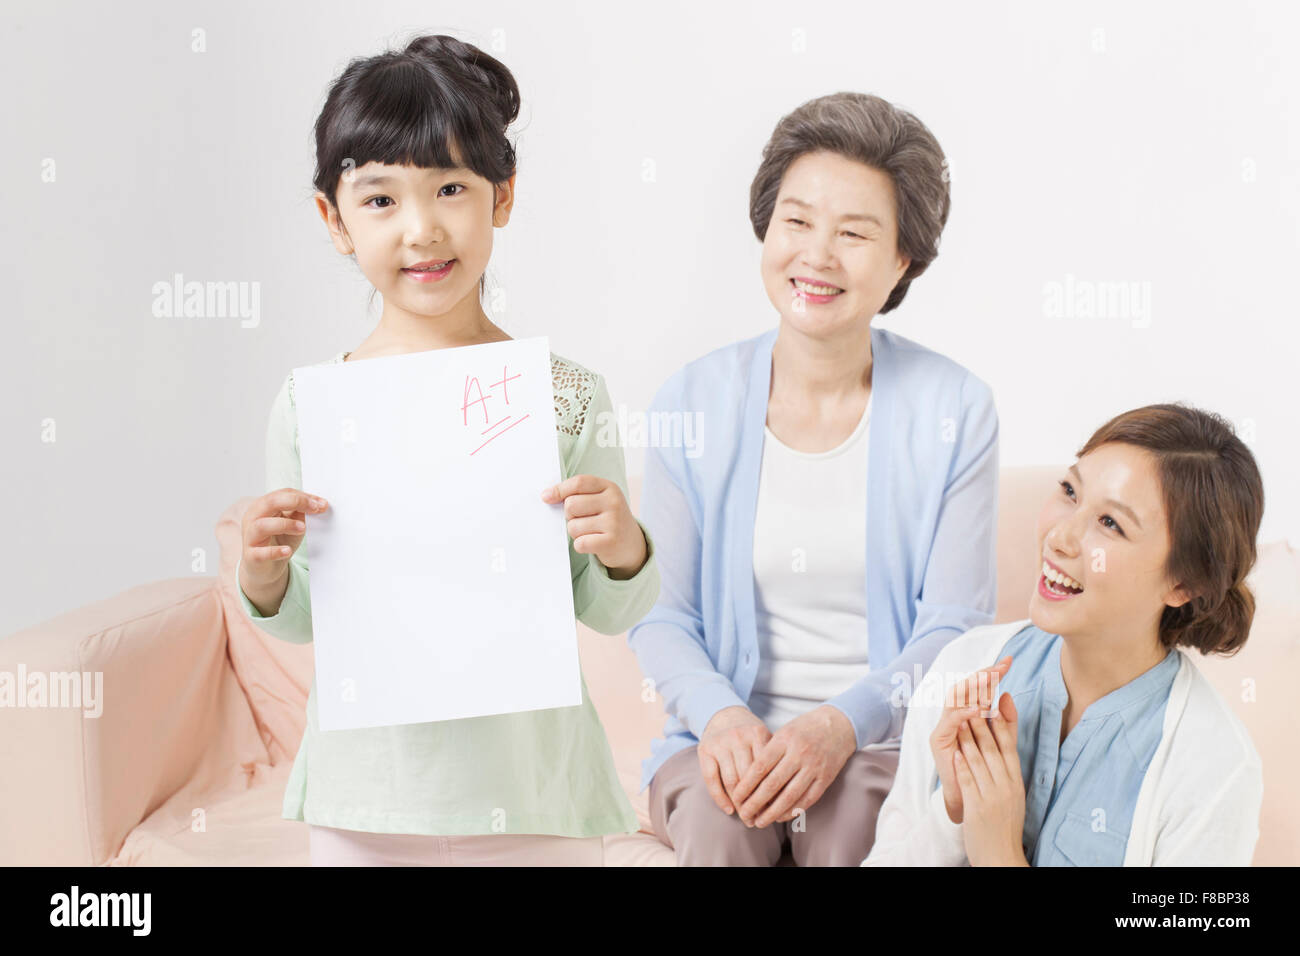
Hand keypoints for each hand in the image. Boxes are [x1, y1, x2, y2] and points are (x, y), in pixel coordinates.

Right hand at [239, 488, 328, 612]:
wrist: (264, 567)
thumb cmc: (278, 541)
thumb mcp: (292, 523)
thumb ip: (301, 512)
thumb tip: (319, 504)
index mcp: (263, 506)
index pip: (282, 494)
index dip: (303, 497)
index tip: (321, 504)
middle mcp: (253, 518)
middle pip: (270, 502)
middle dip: (294, 502)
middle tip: (314, 509)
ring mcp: (251, 537)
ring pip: (263, 525)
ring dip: (285, 525)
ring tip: (302, 528)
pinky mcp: (252, 556)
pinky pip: (261, 552)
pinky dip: (275, 551)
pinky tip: (288, 551)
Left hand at [541, 474, 646, 577]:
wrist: (631, 544)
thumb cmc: (607, 519)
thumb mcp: (598, 500)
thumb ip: (576, 494)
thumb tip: (546, 496)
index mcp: (609, 488)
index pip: (578, 483)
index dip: (559, 490)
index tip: (547, 497)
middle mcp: (614, 502)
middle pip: (571, 505)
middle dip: (569, 515)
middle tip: (582, 520)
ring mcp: (614, 522)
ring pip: (573, 526)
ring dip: (576, 532)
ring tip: (590, 532)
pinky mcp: (610, 542)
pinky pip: (580, 543)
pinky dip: (581, 545)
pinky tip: (593, 543)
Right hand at [697, 707, 771, 815]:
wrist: (723, 714)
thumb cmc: (749, 734)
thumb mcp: (764, 739)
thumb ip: (773, 760)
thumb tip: (785, 798)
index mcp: (758, 733)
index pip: (767, 769)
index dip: (772, 792)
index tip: (777, 811)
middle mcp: (739, 736)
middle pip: (750, 777)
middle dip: (756, 802)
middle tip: (762, 819)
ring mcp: (720, 743)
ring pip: (732, 780)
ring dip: (739, 804)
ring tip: (747, 818)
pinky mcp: (705, 749)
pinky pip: (711, 779)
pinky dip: (720, 798)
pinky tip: (728, 810)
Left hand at [732, 705, 856, 828]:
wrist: (838, 724)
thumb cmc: (804, 729)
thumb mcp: (783, 732)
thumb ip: (768, 752)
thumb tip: (748, 780)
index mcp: (784, 740)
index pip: (760, 767)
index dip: (746, 786)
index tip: (735, 798)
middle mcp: (799, 753)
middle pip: (772, 784)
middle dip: (755, 803)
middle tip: (744, 815)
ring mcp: (814, 766)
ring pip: (789, 796)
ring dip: (772, 813)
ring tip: (760, 822)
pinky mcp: (826, 778)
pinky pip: (807, 799)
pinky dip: (792, 811)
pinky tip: (780, 817)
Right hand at [930, 656, 1011, 823]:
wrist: (969, 798)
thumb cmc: (982, 770)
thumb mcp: (1001, 742)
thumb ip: (1006, 721)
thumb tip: (1008, 695)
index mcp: (967, 714)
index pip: (978, 688)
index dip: (991, 674)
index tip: (1008, 662)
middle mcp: (953, 716)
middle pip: (964, 688)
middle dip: (981, 675)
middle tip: (998, 667)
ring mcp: (944, 726)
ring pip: (954, 700)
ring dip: (971, 689)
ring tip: (988, 680)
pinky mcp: (938, 739)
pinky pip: (949, 721)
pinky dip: (963, 713)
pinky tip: (977, 708)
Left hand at [953, 691, 1028, 865]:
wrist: (1002, 856)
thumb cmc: (1004, 822)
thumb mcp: (1012, 791)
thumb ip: (1007, 764)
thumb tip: (1006, 740)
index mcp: (1016, 781)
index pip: (1010, 746)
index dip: (1004, 721)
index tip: (998, 699)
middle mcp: (1007, 786)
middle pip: (995, 749)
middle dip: (984, 723)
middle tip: (975, 701)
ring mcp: (993, 797)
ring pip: (980, 761)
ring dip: (970, 737)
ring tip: (961, 718)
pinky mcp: (978, 808)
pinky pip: (969, 781)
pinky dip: (962, 764)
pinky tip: (955, 750)